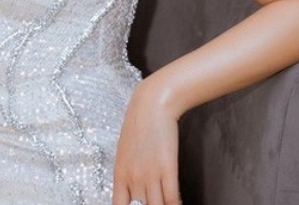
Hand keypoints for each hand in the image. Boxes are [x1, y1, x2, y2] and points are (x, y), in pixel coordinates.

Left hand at [112, 79, 181, 204]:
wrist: (151, 104)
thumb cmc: (138, 124)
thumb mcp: (125, 151)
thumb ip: (128, 173)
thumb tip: (132, 192)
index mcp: (120, 173)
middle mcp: (133, 177)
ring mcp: (150, 174)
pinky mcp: (167, 168)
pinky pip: (172, 198)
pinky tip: (179, 204)